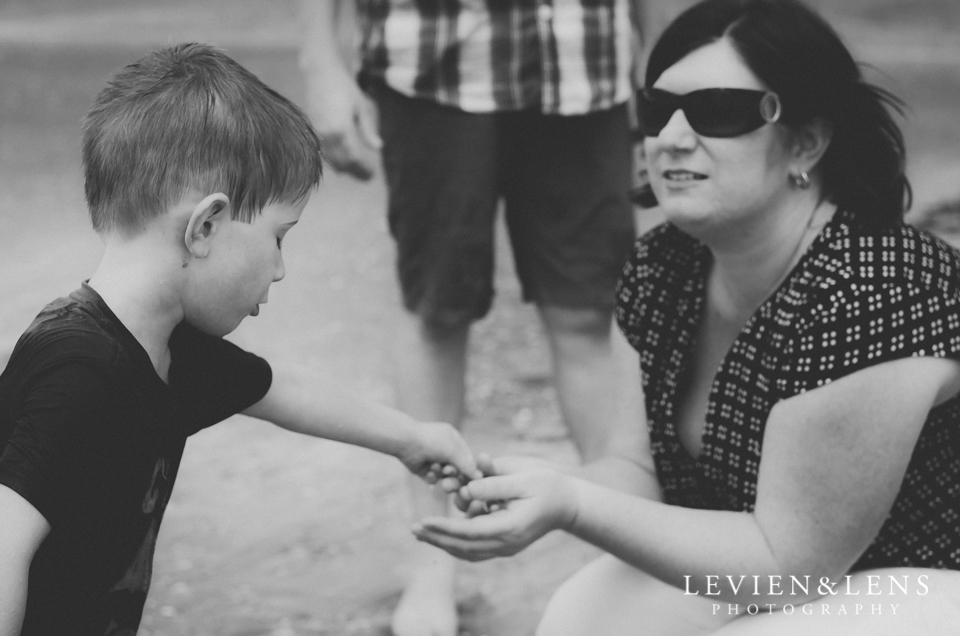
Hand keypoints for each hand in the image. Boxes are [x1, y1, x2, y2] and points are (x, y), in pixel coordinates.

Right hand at [303, 66, 380, 179]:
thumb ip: (368, 129)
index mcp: (342, 129)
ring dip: (344, 169)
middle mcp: (327, 135)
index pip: (354, 158)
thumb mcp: (362, 107)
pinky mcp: (311, 131)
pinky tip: (341, 164)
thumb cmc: (345, 87)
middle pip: (342, 163)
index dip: (363, 169)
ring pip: (331, 160)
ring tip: (356, 172)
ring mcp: (317, 133)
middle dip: (355, 172)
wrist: (320, 72)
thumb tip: (378, 147)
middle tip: (366, 178)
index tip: (372, 175)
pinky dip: (333, 161)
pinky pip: (322, 153)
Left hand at [398, 421, 481, 483]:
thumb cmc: (432, 441)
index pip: (467, 458)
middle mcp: (445, 450)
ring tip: (436, 469)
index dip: (469, 468)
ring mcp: (434, 460)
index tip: (472, 478)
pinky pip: (433, 479)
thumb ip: (467, 464)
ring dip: (442, 475)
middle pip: (457, 469)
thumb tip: (480, 477)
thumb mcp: (453, 451)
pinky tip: (428, 471)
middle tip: (449, 474)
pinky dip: (432, 476)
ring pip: (445, 476)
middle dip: (454, 473)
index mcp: (454, 440)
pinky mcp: (424, 470)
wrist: (406, 442)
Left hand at [412, 466, 577, 560]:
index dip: (443, 528)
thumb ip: (492, 485)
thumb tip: (466, 491)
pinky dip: (457, 544)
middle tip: (413, 529)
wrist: (568, 503)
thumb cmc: (548, 486)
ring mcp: (505, 546)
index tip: (422, 522)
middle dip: (436, 538)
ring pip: (467, 552)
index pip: (468, 533)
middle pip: (463, 547)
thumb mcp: (522, 479)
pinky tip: (442, 535)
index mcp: (509, 528)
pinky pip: (476, 549)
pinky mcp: (505, 543)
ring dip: (443, 542)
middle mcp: (505, 542)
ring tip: (422, 533)